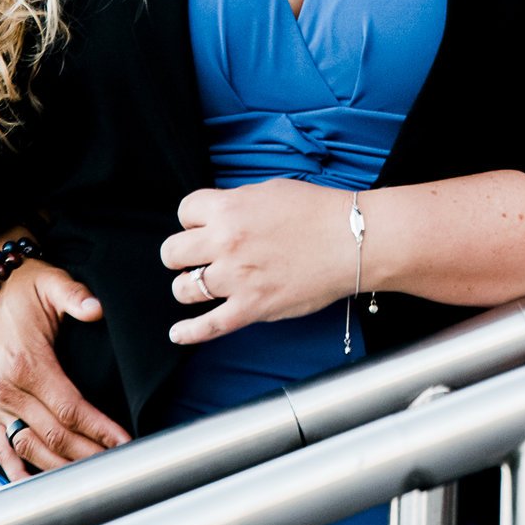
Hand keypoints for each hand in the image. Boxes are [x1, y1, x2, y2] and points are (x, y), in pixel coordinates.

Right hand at [0, 256, 130, 478]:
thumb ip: (75, 296)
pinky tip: (43, 487)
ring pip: (30, 449)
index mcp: (27, 364)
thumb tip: (95, 308)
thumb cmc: (27, 288)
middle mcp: (8, 390)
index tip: (124, 441)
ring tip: (94, 478)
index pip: (69, 407)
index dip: (98, 428)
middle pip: (53, 436)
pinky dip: (21, 472)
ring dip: (61, 468)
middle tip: (121, 466)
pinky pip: (4, 449)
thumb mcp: (52, 283)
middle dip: (89, 454)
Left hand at [159, 180, 357, 345]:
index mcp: (229, 209)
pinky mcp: (251, 308)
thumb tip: (220, 216)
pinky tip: (178, 333)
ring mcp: (236, 279)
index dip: (192, 219)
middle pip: (172, 251)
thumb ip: (237, 203)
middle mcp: (225, 243)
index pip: (184, 212)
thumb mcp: (269, 191)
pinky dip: (188, 333)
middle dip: (182, 253)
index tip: (202, 226)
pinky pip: (208, 326)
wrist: (351, 240)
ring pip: (183, 289)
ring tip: (198, 285)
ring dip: (187, 286)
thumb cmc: (318, 211)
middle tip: (196, 256)